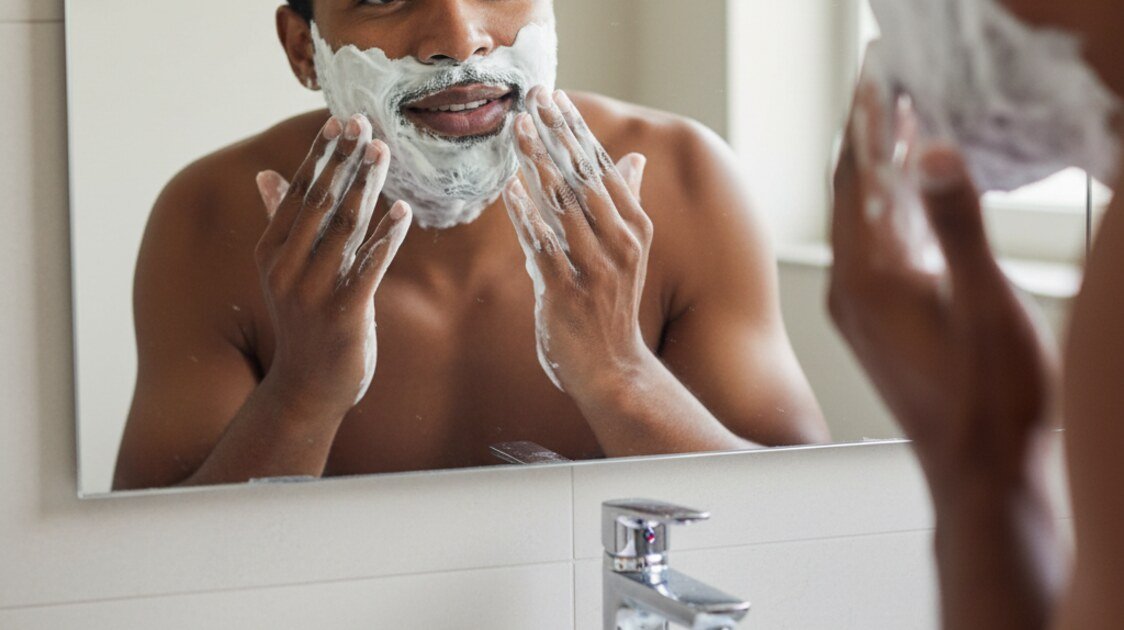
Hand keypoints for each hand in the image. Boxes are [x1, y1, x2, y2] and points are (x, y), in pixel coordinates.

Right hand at [254, 115, 411, 416]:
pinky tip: (403, 213)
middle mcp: (288, 268)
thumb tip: (266, 175)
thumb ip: (279, 221)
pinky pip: (369, 267)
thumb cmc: (303, 324)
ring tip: (385, 152)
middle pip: (320, 203)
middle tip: (365, 123)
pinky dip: (386, 238)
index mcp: (272, 253)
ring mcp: (314, 292)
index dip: (320, 156)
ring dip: (366, 187)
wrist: (307, 388)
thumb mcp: (283, 271)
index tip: (340, 122)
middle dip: (344, 161)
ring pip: (345, 228)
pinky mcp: (345, 313)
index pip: (298, 193)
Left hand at [503, 87, 650, 395]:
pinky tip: (509, 188)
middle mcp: (620, 244)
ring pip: (564, 206)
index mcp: (635, 229)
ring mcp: (596, 268)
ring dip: (540, 164)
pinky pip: (543, 246)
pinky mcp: (567, 293)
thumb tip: (635, 158)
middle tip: (534, 99)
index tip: (555, 98)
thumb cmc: (614, 308)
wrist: (615, 371)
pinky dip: (526, 215)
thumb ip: (627, 204)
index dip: (577, 132)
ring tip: (519, 129)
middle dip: (558, 135)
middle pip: (585, 178)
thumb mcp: (629, 253)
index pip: (603, 168)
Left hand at [828, 82, 1054, 485]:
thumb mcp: (985, 306)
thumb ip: (959, 227)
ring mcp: (863, 309)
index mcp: (867, 278)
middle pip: (852, 192)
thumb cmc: (987, 403)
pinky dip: (894, 210)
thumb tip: (933, 153)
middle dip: (871, 135)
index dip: (866, 119)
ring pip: (865, 219)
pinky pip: (878, 247)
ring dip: (884, 171)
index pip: (854, 176)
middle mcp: (852, 290)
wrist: (979, 473)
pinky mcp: (881, 324)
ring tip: (906, 123)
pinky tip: (917, 197)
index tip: (879, 74)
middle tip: (891, 85)